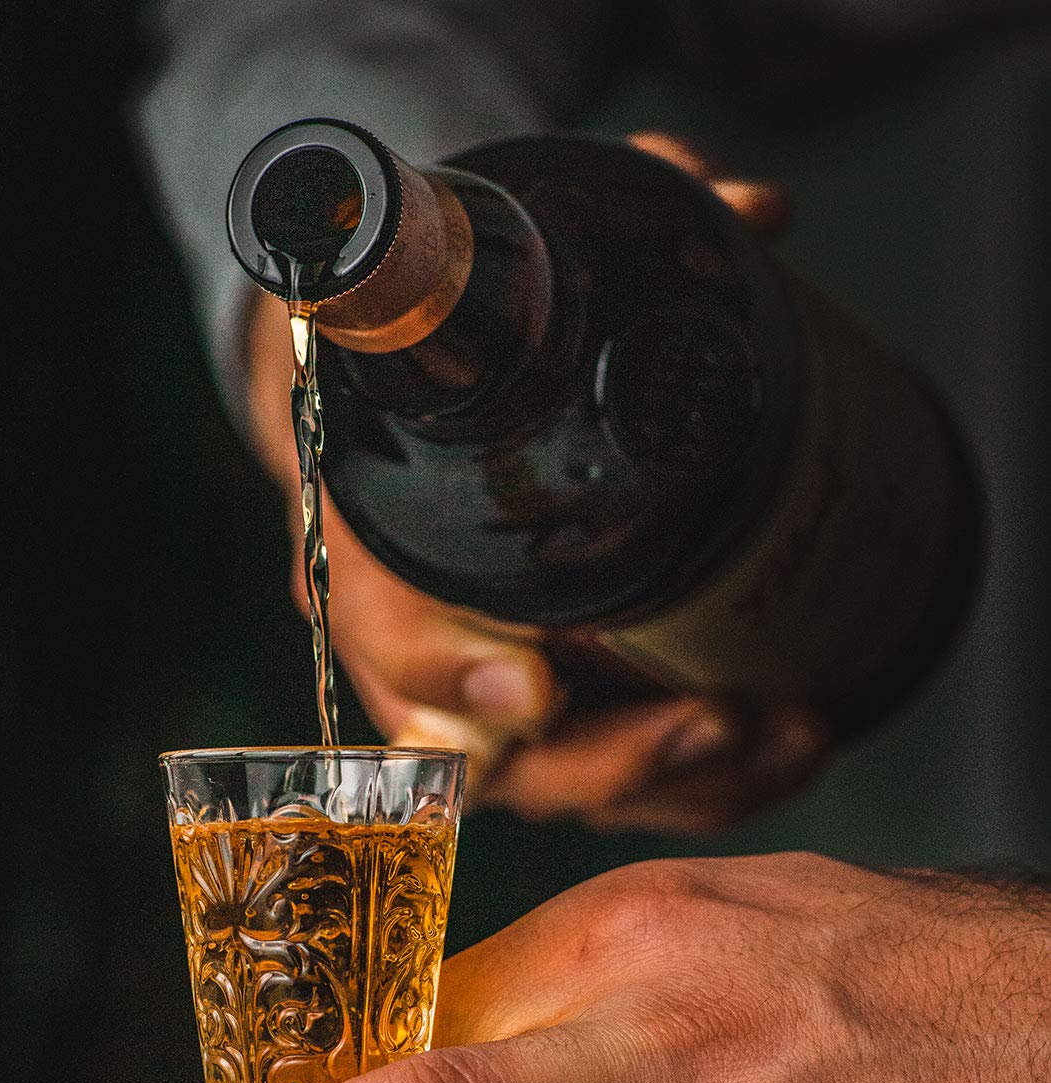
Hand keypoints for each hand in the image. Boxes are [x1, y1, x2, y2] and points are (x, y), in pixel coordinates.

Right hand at [245, 134, 825, 831]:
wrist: (421, 394)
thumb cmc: (453, 348)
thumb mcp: (492, 279)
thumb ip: (609, 227)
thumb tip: (753, 211)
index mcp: (377, 540)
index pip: (386, 627)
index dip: (448, 669)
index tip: (538, 681)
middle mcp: (422, 638)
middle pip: (489, 752)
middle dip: (606, 757)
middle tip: (717, 716)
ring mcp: (490, 693)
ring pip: (563, 786)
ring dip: (676, 782)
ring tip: (790, 733)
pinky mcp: (557, 715)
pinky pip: (613, 783)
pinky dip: (700, 784)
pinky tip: (786, 745)